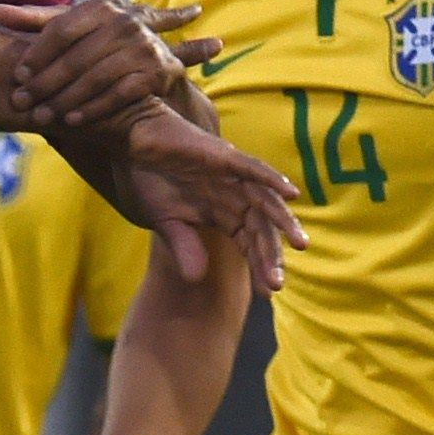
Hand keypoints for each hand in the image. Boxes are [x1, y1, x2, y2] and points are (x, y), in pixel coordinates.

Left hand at [0, 0, 215, 129]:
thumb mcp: (73, 26)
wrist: (156, 59)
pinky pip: (119, 94)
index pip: (62, 28)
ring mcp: (143, 46)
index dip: (37, 52)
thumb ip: (35, 20)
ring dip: (65, 101)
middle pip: (77, 56)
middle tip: (21, 102)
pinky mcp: (157, 71)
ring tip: (41, 117)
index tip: (17, 75)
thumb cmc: (103, 42)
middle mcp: (125, 22)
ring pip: (96, 77)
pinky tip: (72, 122)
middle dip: (45, 83)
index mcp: (102, 6)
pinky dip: (94, 110)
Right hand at [115, 99, 305, 289]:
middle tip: (278, 283)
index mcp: (221, 212)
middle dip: (270, 254)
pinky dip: (273, 179)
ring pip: (265, 201)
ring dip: (283, 221)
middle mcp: (233, 195)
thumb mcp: (166, 222)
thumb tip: (197, 279)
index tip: (268, 292)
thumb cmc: (149, 179)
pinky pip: (254, 169)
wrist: (133, 142)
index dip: (259, 265)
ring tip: (299, 244)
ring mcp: (231, 175)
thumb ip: (184, 247)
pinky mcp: (224, 156)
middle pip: (261, 228)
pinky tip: (291, 194)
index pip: (249, 242)